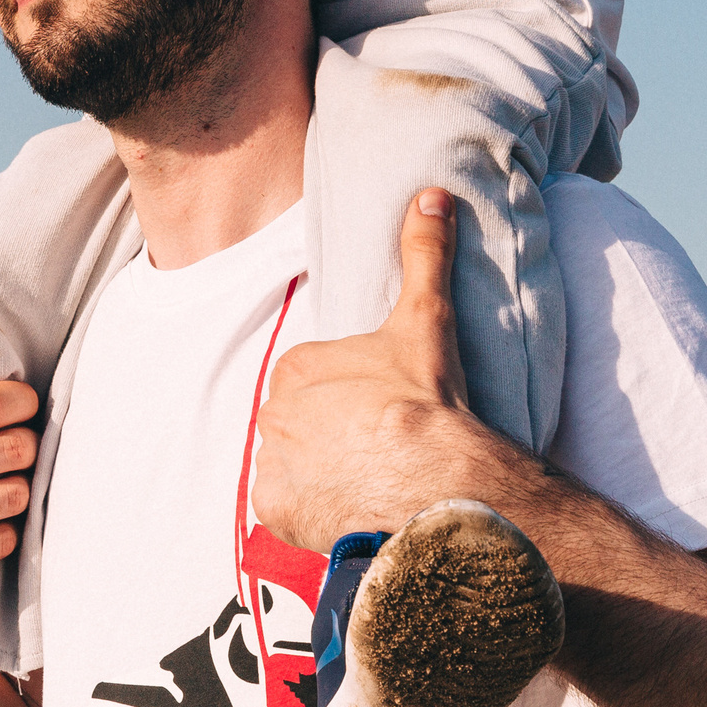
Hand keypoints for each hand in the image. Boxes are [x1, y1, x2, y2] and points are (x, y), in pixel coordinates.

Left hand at [252, 189, 513, 551]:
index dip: (352, 394)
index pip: (315, 379)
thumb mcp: (425, 318)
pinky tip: (347, 504)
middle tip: (380, 444)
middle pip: (301, 421)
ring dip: (322, 470)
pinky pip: (286, 507)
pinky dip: (309, 509)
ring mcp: (272, 464)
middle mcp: (272, 413)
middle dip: (334, 432)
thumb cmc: (427, 398)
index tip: (384, 408)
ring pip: (294, 463)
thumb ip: (424, 253)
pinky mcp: (276, 511)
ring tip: (369, 476)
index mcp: (296, 368)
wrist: (435, 480)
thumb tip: (433, 195)